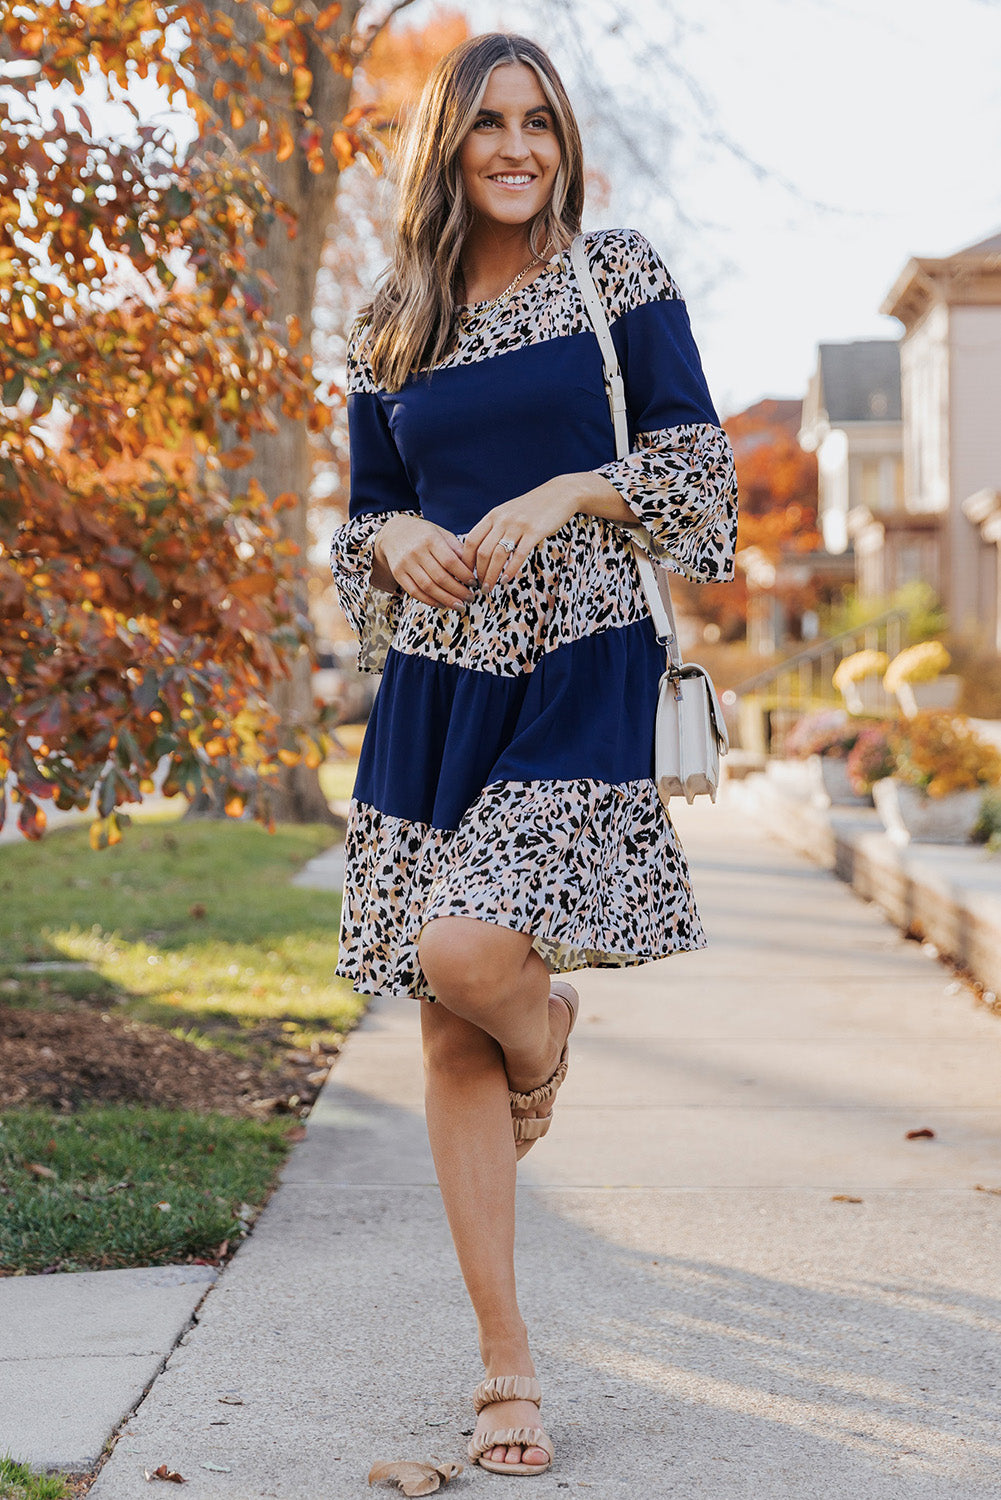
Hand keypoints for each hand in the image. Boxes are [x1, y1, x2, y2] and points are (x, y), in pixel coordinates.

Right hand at [373, 514, 476, 608]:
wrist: (394, 532)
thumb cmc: (424, 534)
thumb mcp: (441, 534)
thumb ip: (456, 549)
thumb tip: (473, 568)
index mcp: (430, 539)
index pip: (450, 561)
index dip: (463, 575)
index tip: (474, 583)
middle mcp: (416, 551)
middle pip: (440, 577)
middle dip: (458, 591)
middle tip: (470, 598)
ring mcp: (405, 563)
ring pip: (428, 587)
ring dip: (446, 599)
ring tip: (460, 606)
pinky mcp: (398, 574)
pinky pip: (414, 592)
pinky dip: (429, 601)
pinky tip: (442, 604)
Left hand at [461, 477, 578, 591]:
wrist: (560, 494)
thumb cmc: (533, 508)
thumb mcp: (508, 512)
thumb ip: (495, 527)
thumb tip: (481, 551)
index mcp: (493, 515)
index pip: (471, 540)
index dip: (466, 560)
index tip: (467, 574)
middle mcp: (502, 519)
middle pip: (483, 551)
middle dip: (479, 573)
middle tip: (479, 587)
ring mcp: (518, 525)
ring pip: (498, 555)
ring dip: (491, 575)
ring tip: (489, 588)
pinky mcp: (534, 531)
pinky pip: (518, 554)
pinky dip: (510, 570)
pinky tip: (506, 580)